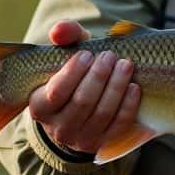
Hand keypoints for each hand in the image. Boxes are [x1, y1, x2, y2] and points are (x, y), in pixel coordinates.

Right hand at [28, 20, 140, 154]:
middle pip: (82, 102)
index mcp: (40, 106)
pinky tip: (134, 86)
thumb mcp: (67, 53)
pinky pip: (119, 125)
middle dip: (99, 76)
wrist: (79, 108)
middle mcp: (58, 128)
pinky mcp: (102, 144)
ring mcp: (81, 139)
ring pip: (102, 113)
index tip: (87, 54)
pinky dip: (128, 105)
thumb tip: (59, 31)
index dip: (73, 72)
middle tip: (110, 56)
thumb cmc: (74, 73)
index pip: (56, 92)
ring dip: (117, 86)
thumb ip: (65, 35)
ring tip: (125, 65)